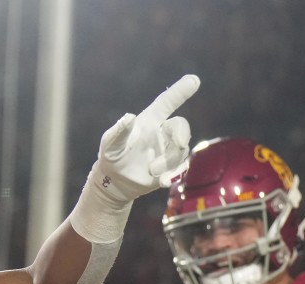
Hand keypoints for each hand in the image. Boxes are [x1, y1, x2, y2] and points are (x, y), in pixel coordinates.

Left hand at [93, 74, 199, 202]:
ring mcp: (168, 150)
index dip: (180, 91)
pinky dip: (174, 175)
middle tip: (180, 144)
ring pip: (181, 150)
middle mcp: (162, 133)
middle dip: (182, 134)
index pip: (167, 102)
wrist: (115, 181)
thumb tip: (129, 117)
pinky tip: (162, 182)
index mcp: (149, 121)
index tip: (194, 80)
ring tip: (151, 171)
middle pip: (181, 126)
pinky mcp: (171, 168)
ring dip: (169, 161)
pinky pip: (181, 168)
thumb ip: (118, 131)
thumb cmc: (112, 156)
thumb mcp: (110, 144)